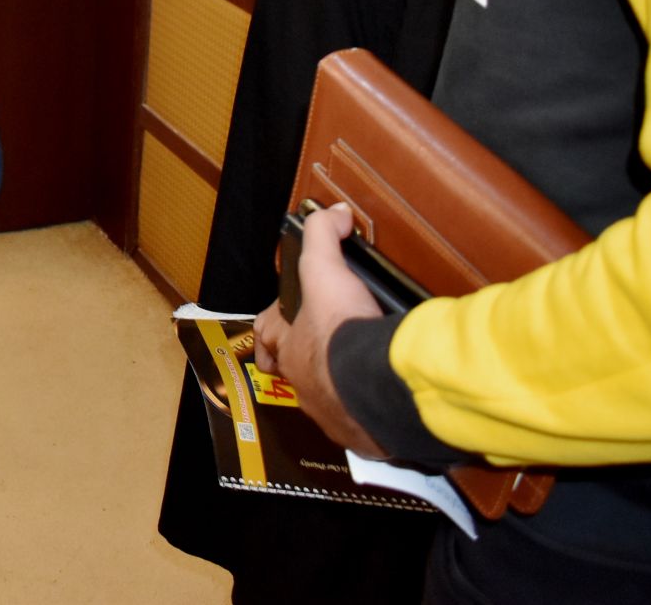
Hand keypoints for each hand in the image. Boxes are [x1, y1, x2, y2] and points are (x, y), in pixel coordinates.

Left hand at [253, 204, 386, 458]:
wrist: (373, 384)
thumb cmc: (341, 329)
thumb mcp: (326, 270)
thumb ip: (324, 238)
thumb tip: (333, 214)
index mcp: (288, 348)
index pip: (269, 335)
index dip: (276, 325)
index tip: (284, 322)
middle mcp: (303, 384)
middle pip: (295, 371)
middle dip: (307, 360)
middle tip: (325, 352)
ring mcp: (330, 413)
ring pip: (325, 402)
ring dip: (337, 390)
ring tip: (356, 379)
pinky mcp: (361, 436)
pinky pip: (359, 428)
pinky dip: (368, 417)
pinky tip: (382, 406)